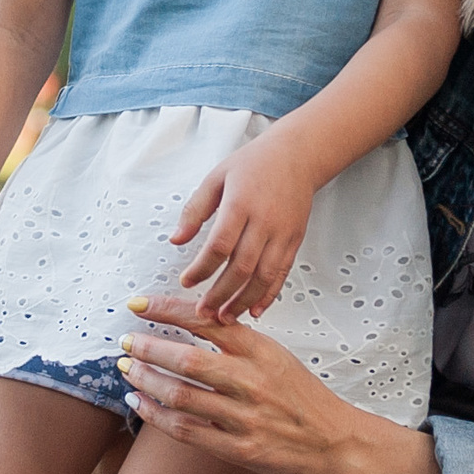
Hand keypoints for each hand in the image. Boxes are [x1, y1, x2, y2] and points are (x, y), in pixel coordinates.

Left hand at [113, 294, 362, 473]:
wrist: (330, 439)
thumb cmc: (298, 394)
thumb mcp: (275, 355)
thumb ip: (237, 342)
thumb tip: (192, 320)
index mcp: (261, 350)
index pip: (207, 321)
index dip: (168, 311)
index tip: (139, 305)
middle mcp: (251, 381)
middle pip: (188, 361)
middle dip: (149, 349)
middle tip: (127, 342)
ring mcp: (244, 417)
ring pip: (182, 396)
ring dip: (147, 382)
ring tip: (128, 370)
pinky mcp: (238, 448)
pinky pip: (186, 431)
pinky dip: (157, 416)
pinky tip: (140, 404)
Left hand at [171, 134, 316, 321]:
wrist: (297, 156)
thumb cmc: (255, 163)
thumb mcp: (217, 177)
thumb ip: (195, 210)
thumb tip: (176, 239)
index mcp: (241, 204)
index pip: (219, 245)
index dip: (201, 269)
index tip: (186, 281)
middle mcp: (264, 221)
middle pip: (241, 267)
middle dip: (220, 294)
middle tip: (203, 311)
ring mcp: (282, 234)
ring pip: (263, 276)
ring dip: (243, 301)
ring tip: (225, 317)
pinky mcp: (294, 241)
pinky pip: (282, 274)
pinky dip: (269, 296)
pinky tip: (255, 310)